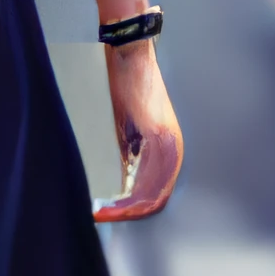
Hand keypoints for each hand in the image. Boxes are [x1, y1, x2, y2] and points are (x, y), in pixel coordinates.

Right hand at [94, 41, 182, 220]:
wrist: (130, 56)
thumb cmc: (124, 88)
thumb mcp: (126, 130)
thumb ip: (128, 156)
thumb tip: (119, 184)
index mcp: (167, 149)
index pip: (155, 192)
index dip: (132, 209)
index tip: (107, 215)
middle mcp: (174, 150)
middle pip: (156, 198)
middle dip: (127, 215)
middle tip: (99, 219)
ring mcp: (169, 144)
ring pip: (153, 194)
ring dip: (125, 210)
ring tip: (100, 215)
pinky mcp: (160, 137)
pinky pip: (149, 179)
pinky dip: (128, 198)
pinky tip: (110, 204)